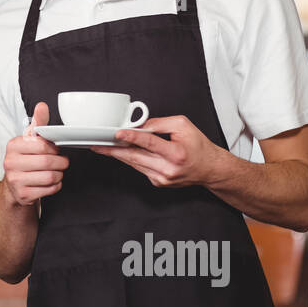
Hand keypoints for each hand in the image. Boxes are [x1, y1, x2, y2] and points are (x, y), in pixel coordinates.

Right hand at [1, 102, 68, 206]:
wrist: (14, 185)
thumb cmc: (25, 159)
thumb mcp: (29, 140)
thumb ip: (38, 123)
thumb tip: (42, 106)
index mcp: (13, 146)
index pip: (42, 145)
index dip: (54, 149)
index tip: (55, 150)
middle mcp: (10, 163)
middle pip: (47, 162)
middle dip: (60, 163)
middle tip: (62, 162)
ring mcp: (15, 180)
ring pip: (50, 177)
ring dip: (59, 175)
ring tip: (57, 172)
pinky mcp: (23, 195)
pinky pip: (49, 189)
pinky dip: (55, 186)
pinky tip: (51, 182)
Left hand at [92, 115, 225, 187]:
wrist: (209, 169)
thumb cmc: (198, 147)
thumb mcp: (183, 126)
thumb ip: (160, 123)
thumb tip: (139, 125)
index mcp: (176, 153)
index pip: (149, 143)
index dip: (132, 137)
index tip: (117, 133)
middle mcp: (168, 168)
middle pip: (135, 157)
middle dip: (114, 150)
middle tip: (98, 144)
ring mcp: (162, 178)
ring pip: (135, 164)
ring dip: (118, 155)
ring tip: (103, 147)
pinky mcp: (158, 183)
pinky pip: (140, 168)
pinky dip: (131, 160)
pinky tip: (123, 153)